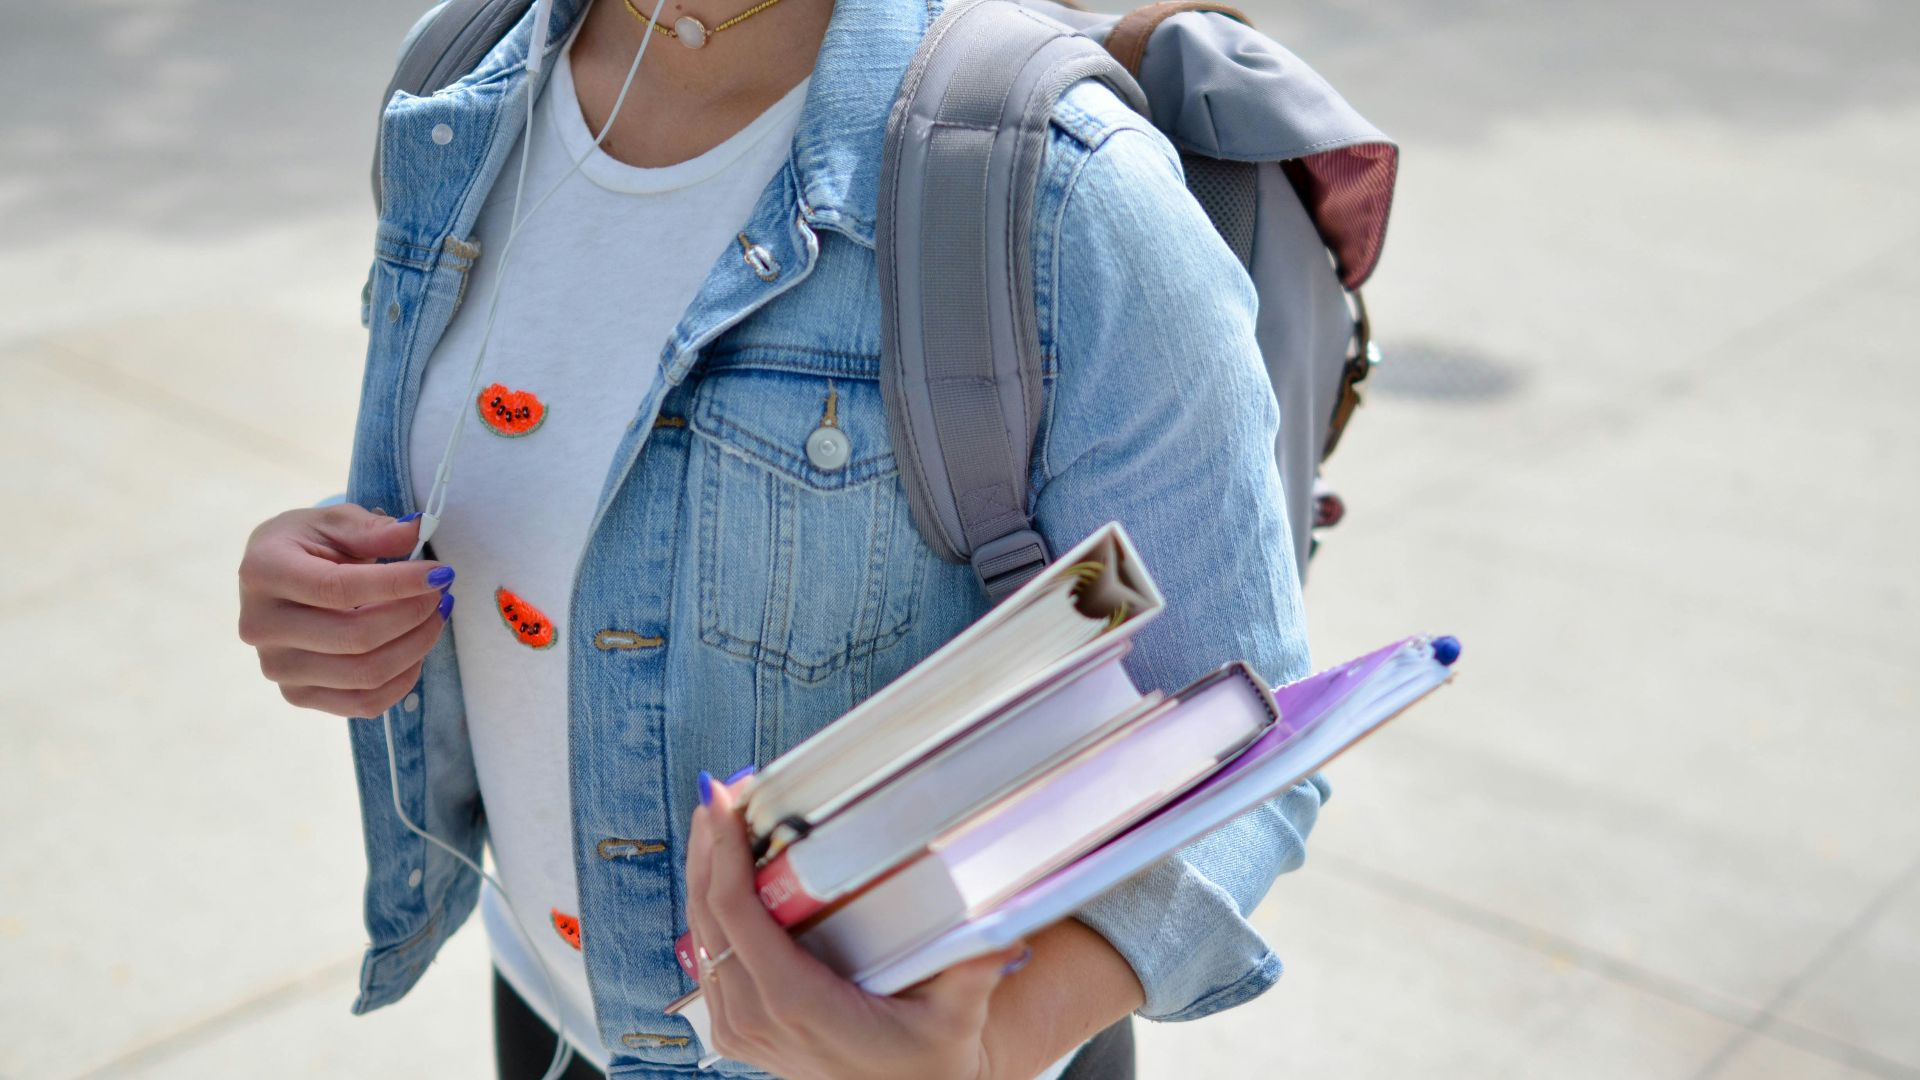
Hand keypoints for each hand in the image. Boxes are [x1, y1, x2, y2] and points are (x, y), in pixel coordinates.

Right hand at [237, 504, 453, 717]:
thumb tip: (415, 531)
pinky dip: (402, 679)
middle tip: (441, 594)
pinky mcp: (297, 695)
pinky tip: (416, 649)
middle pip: (356, 638)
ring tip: (434, 617)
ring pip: (365, 675)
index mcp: (263, 573)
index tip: (440, 573)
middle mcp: (261, 626)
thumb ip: (373, 529)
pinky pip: (364, 703)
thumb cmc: (307, 545)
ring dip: (416, 646)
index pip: (339, 588)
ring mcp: (277, 667)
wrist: (274, 579)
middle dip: (414, 615)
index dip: (397, 584)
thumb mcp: (334, 522)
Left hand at [685, 777, 1026, 1079]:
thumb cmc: (927, 1067)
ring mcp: (741, 1028)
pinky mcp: (740, 1030)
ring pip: (701, 936)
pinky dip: (712, 910)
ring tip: (718, 819)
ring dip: (705, 874)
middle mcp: (756, 1017)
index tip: (723, 800)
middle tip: (719, 792)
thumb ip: (974, 970)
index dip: (723, 851)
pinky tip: (723, 875)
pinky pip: (710, 959)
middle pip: (708, 914)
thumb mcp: (956, 1018)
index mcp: (795, 1003)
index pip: (737, 913)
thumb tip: (1003, 922)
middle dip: (708, 846)